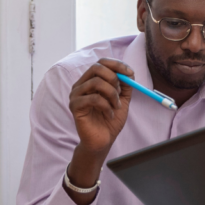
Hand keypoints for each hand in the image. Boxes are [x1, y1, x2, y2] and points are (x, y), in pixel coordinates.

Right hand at [65, 58, 133, 204]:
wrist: (102, 141)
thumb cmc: (110, 120)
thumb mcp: (122, 100)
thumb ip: (125, 86)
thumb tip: (129, 72)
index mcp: (91, 80)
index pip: (101, 63)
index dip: (117, 65)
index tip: (130, 73)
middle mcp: (81, 85)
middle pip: (96, 68)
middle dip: (114, 78)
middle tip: (120, 92)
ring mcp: (76, 95)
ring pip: (96, 83)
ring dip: (112, 94)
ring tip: (116, 107)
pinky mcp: (75, 106)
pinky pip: (94, 99)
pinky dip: (106, 106)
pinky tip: (109, 115)